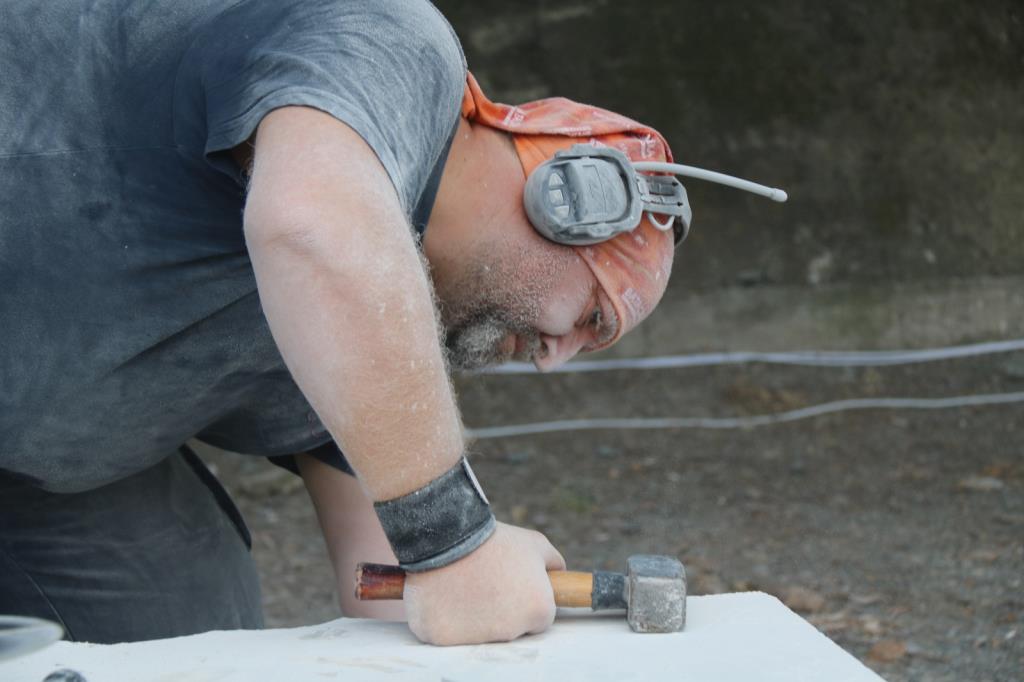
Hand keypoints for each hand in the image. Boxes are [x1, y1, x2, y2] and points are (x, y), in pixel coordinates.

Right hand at [402, 522, 565, 644]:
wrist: (446, 534)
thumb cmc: (493, 539)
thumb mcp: (534, 544)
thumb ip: (553, 564)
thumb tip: (560, 575)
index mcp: (539, 610)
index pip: (539, 617)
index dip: (524, 598)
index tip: (509, 583)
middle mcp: (512, 631)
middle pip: (511, 628)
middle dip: (501, 609)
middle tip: (485, 581)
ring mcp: (479, 639)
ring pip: (480, 634)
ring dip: (474, 616)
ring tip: (464, 584)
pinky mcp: (444, 639)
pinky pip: (449, 634)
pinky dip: (447, 619)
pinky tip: (444, 595)